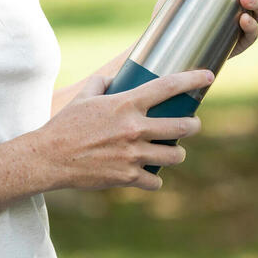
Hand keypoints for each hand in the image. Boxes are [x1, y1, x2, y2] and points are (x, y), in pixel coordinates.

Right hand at [34, 69, 213, 191]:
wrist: (49, 158)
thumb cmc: (66, 124)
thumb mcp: (84, 97)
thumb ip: (101, 84)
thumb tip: (113, 78)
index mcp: (127, 104)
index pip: (168, 87)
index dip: (192, 79)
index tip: (208, 76)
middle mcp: (135, 128)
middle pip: (183, 126)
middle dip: (193, 125)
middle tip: (192, 124)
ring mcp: (133, 154)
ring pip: (174, 155)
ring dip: (177, 153)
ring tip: (173, 151)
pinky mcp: (128, 177)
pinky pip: (155, 180)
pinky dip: (154, 179)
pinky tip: (150, 176)